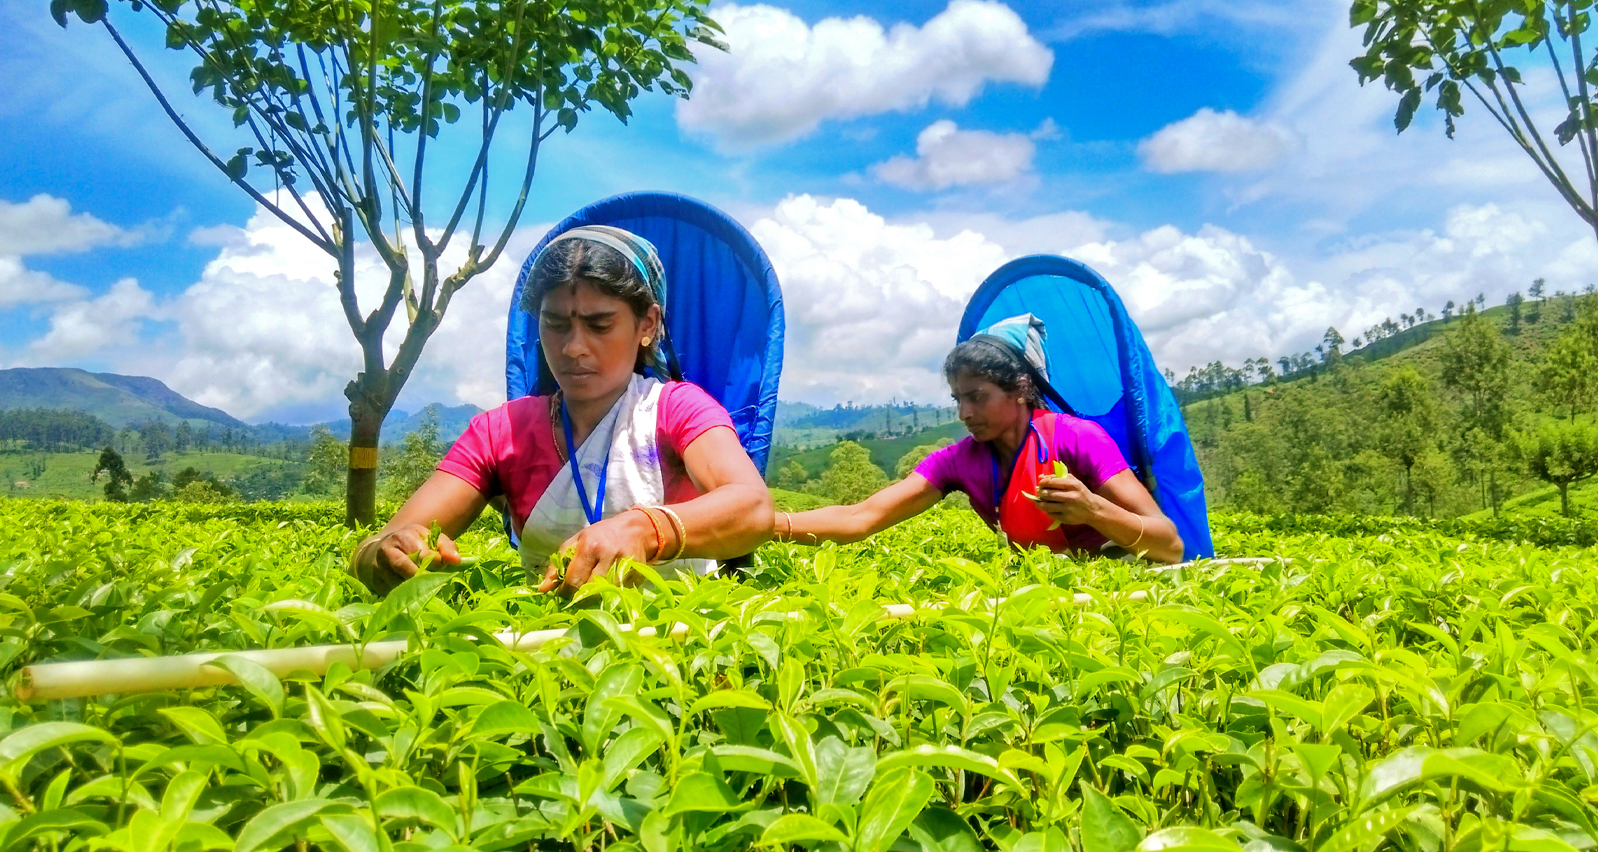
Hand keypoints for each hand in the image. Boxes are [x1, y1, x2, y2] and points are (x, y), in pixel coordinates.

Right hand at [353, 523, 459, 594]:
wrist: (384, 550)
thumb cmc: (414, 545)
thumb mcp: (430, 539)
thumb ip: (446, 547)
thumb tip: (457, 561)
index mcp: (403, 536)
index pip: (420, 552)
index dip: (435, 562)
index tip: (441, 565)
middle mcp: (386, 549)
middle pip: (404, 567)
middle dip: (421, 576)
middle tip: (432, 580)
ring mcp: (377, 567)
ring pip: (397, 583)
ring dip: (413, 588)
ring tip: (423, 586)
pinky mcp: (375, 582)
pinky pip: (391, 593)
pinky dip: (404, 595)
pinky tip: (410, 591)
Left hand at [538, 510, 653, 593]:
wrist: (637, 529)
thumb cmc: (601, 535)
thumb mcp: (576, 541)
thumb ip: (558, 563)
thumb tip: (543, 589)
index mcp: (589, 547)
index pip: (573, 580)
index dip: (565, 592)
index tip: (563, 593)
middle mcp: (607, 556)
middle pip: (588, 590)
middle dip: (579, 596)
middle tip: (576, 594)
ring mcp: (624, 566)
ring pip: (604, 595)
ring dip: (594, 597)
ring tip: (591, 591)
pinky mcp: (636, 575)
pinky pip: (618, 592)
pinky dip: (611, 594)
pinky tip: (609, 586)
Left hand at [1033, 473, 1100, 526]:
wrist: (1093, 509)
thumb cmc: (1081, 493)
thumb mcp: (1074, 482)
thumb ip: (1058, 477)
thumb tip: (1040, 477)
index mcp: (1073, 485)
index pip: (1051, 482)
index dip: (1042, 483)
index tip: (1041, 484)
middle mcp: (1071, 497)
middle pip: (1046, 494)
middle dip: (1040, 493)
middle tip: (1041, 493)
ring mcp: (1068, 509)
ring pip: (1045, 506)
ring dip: (1040, 503)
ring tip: (1041, 501)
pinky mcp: (1065, 518)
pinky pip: (1050, 514)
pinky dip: (1047, 510)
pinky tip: (1050, 507)